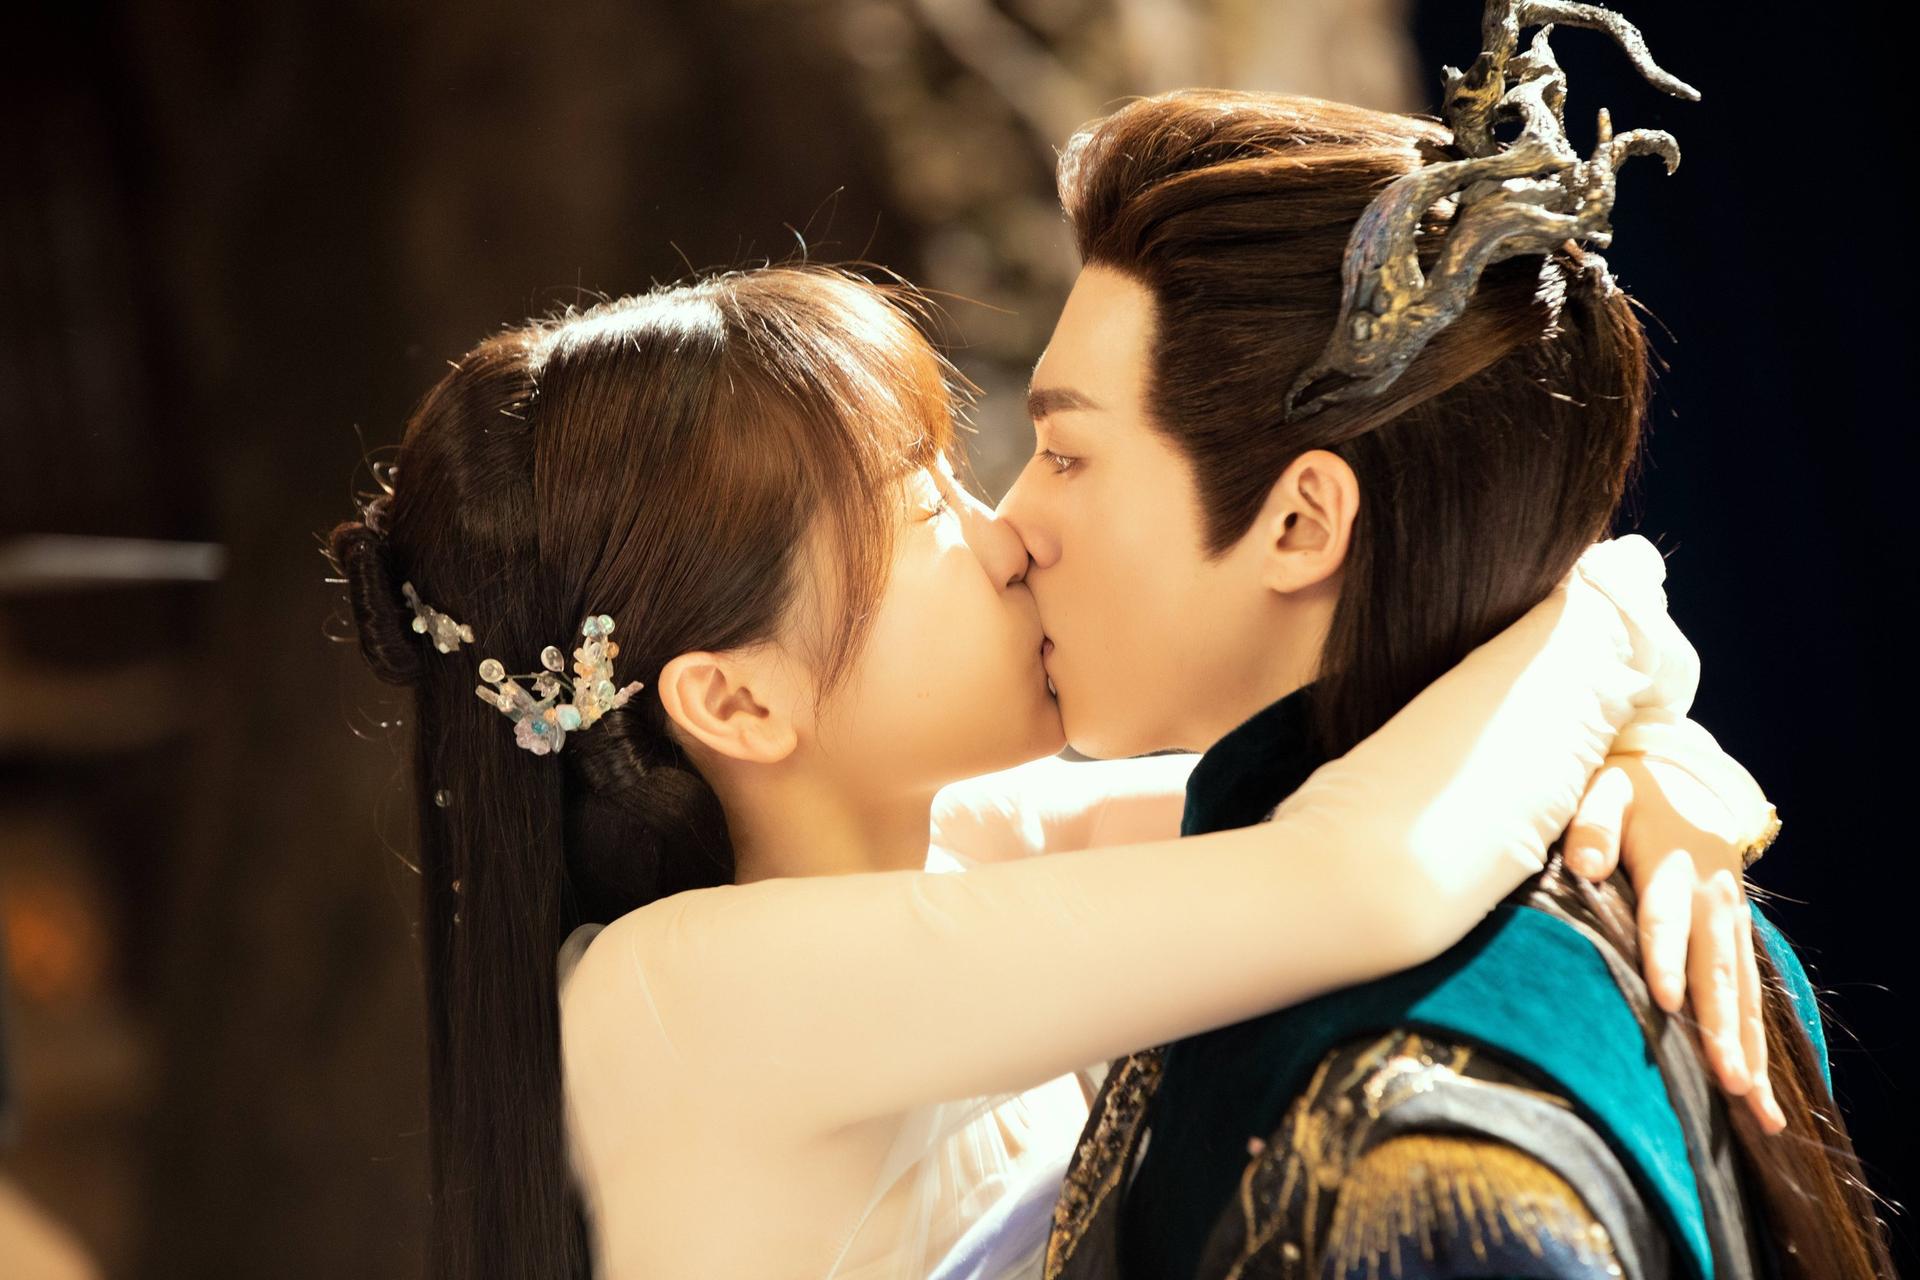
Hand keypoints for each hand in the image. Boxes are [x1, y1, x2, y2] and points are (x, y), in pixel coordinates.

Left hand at [1563, 755, 1786, 1133]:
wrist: (1681, 779)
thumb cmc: (1626, 791)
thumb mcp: (1604, 790)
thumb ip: (1591, 824)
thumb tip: (1584, 866)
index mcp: (1673, 865)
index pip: (1665, 918)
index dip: (1665, 958)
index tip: (1665, 1001)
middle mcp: (1711, 898)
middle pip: (1716, 969)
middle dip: (1721, 1026)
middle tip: (1727, 1079)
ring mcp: (1731, 920)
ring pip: (1742, 991)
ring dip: (1747, 1048)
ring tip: (1753, 1104)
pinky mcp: (1736, 936)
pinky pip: (1749, 994)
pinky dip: (1755, 1042)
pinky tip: (1757, 1090)